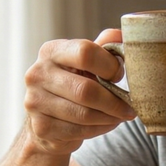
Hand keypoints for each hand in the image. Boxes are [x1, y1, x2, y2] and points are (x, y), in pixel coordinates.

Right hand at [23, 28, 135, 154]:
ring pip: (84, 114)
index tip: (120, 75)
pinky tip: (106, 124)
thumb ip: (103, 46)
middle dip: (114, 101)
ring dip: (109, 117)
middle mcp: (38, 74)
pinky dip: (100, 129)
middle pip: (85, 90)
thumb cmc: (73, 84)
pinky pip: (79, 131)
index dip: (109, 65)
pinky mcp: (41, 127)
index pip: (85, 52)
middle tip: (130, 107)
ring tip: (121, 116)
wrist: (47, 118)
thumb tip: (122, 34)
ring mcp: (35, 102)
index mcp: (51, 51)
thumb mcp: (85, 62)